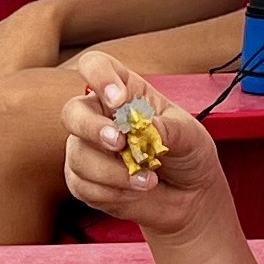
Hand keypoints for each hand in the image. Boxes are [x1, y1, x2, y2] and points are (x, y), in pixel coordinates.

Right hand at [57, 51, 218, 240]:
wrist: (191, 196)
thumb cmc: (188, 154)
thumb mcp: (190, 135)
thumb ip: (169, 128)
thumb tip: (146, 127)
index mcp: (124, 91)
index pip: (96, 66)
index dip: (99, 77)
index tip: (118, 99)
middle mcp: (100, 116)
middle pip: (72, 112)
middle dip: (92, 129)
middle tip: (120, 143)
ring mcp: (88, 149)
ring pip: (78, 154)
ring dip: (113, 172)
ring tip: (147, 179)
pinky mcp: (84, 180)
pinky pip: (81, 184)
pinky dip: (111, 192)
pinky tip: (134, 190)